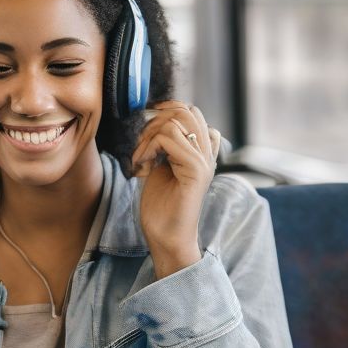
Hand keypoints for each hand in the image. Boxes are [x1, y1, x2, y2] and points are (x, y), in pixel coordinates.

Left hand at [131, 101, 220, 276]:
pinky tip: (142, 166)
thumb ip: (164, 146)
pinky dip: (148, 148)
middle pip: (187, 111)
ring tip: (140, 158)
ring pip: (176, 122)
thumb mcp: (160, 167)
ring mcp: (204, 161)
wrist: (166, 237)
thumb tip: (153, 121)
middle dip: (156, 121)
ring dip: (148, 136)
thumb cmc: (161, 207)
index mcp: (201, 152)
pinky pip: (169, 139)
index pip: (192, 113)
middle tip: (141, 146)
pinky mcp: (196, 170)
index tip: (146, 130)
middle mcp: (206, 154)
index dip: (167, 111)